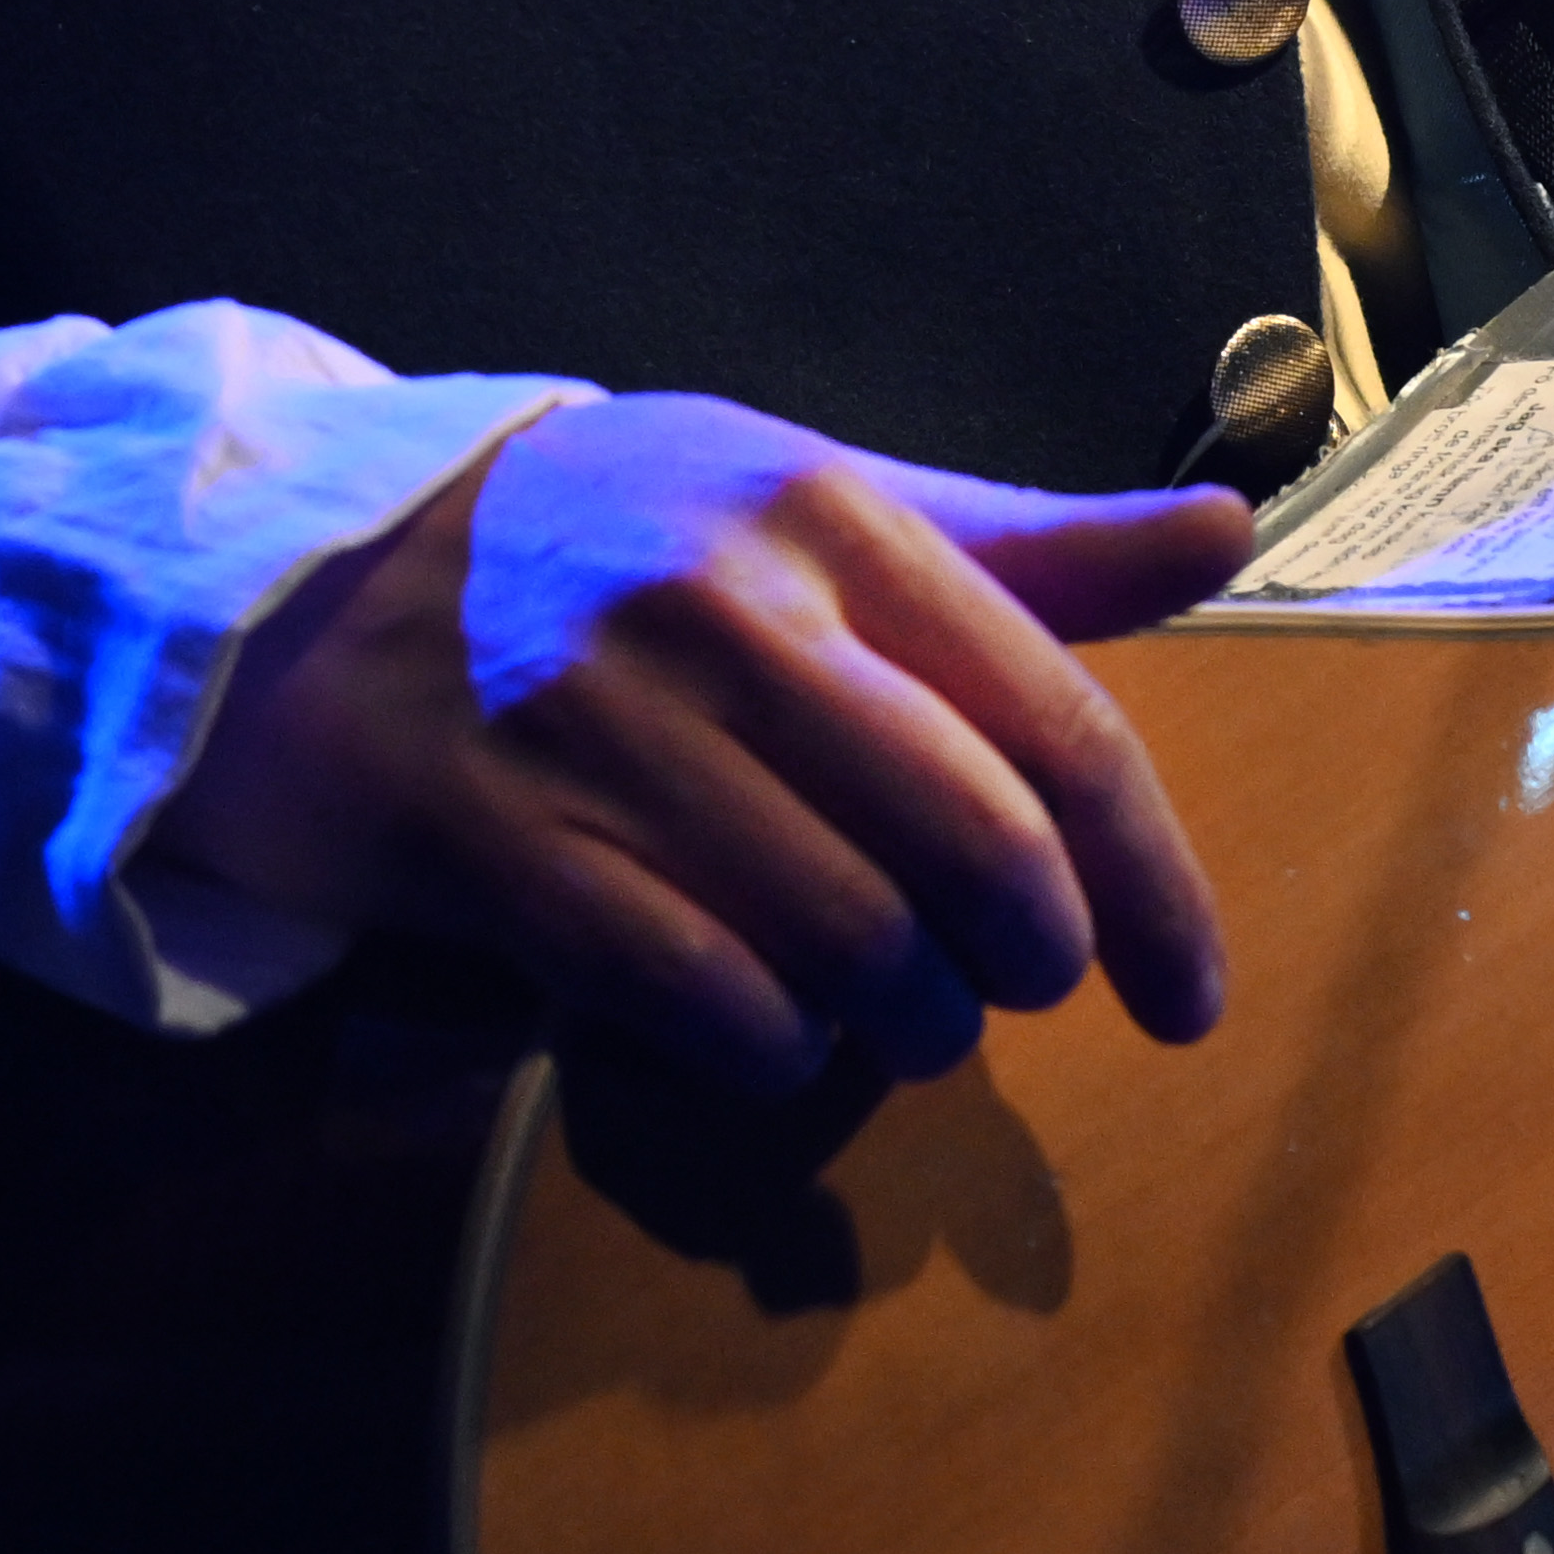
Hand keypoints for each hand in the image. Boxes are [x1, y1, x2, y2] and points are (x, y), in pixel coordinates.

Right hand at [156, 391, 1251, 1089]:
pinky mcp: (487, 827)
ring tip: (898, 1022)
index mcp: (828, 514)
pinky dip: (763, 1050)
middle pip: (970, 848)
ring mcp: (597, 720)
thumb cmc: (619, 542)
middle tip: (1015, 996)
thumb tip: (1230, 531)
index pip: (1056, 729)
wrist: (323, 566)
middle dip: (1028, 963)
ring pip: (842, 936)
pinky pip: (689, 988)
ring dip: (902, 1023)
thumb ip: (1024, 549)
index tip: (1189, 1000)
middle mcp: (725, 606)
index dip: (1151, 887)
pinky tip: (770, 1041)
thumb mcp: (816, 503)